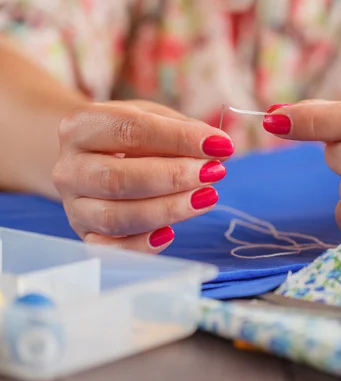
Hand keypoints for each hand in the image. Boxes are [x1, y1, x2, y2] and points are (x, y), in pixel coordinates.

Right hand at [52, 101, 233, 252]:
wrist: (93, 156)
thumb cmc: (130, 135)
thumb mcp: (154, 118)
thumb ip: (185, 131)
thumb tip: (219, 149)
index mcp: (81, 126)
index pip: (130, 130)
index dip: (179, 139)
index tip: (219, 145)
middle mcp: (69, 168)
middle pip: (119, 178)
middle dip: (174, 177)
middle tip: (214, 172)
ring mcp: (74, 206)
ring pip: (117, 216)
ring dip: (168, 210)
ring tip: (206, 197)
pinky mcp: (85, 235)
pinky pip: (110, 249)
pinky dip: (142, 245)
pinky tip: (170, 232)